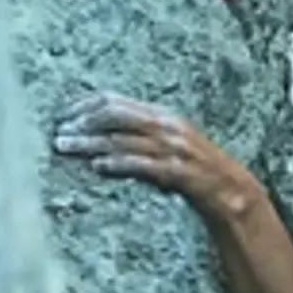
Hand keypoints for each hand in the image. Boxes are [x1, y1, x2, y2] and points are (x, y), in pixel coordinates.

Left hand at [53, 94, 281, 240]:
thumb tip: (100, 136)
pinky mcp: (179, 171)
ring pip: (123, 139)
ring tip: (66, 147)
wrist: (234, 192)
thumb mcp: (168, 144)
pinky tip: (97, 166)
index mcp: (162, 114)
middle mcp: (167, 126)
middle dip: (83, 122)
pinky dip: (118, 163)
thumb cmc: (195, 171)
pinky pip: (143, 164)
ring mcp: (173, 148)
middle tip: (58, 133)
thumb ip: (140, 136)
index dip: (85, 105)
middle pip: (115, 115)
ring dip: (90, 144)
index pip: (115, 100)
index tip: (64, 115)